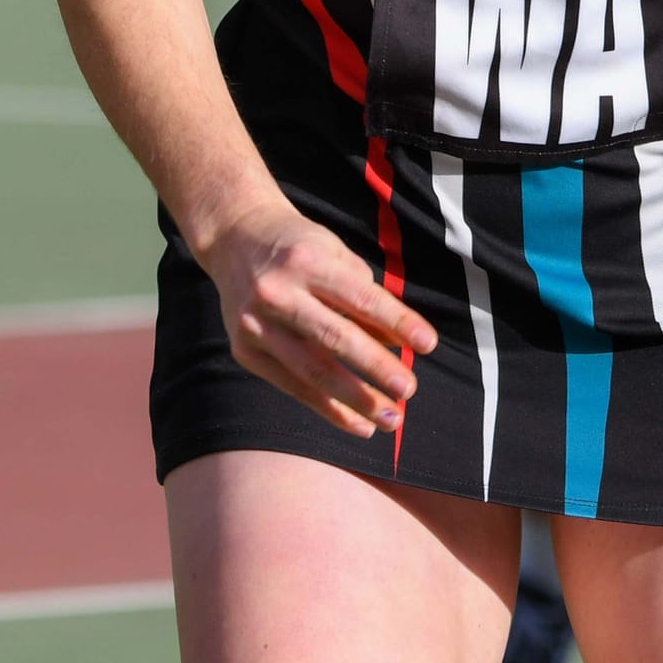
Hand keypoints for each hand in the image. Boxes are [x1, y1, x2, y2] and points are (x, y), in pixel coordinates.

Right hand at [199, 199, 436, 436]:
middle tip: (408, 390)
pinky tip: (358, 424)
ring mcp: (256, 325)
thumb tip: (397, 344)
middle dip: (376, 368)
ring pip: (312, 371)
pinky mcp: (244, 352)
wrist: (234, 238)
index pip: (360, 298)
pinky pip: (292, 387)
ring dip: (356, 400)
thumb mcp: (334, 253)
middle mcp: (277, 293)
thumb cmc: (299, 246)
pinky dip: (328, 409)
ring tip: (391, 418)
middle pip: (335, 338)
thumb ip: (363, 295)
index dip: (397, 322)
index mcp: (307, 261)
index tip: (428, 345)